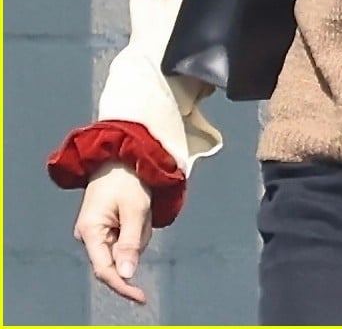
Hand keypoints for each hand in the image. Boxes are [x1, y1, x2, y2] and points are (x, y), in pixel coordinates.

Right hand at [72, 162, 151, 303]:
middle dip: (136, 241)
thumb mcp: (135, 209)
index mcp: (90, 231)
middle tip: (143, 213)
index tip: (141, 297)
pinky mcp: (105, 227)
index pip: (104, 270)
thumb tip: (126, 276)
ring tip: (140, 206)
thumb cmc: (128, 178)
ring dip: (139, 231)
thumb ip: (131, 243)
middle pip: (119, 257)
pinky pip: (126, 237)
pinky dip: (136, 227)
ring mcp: (96, 231)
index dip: (122, 286)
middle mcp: (88, 235)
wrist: (121, 155)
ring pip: (126, 248)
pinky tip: (137, 207)